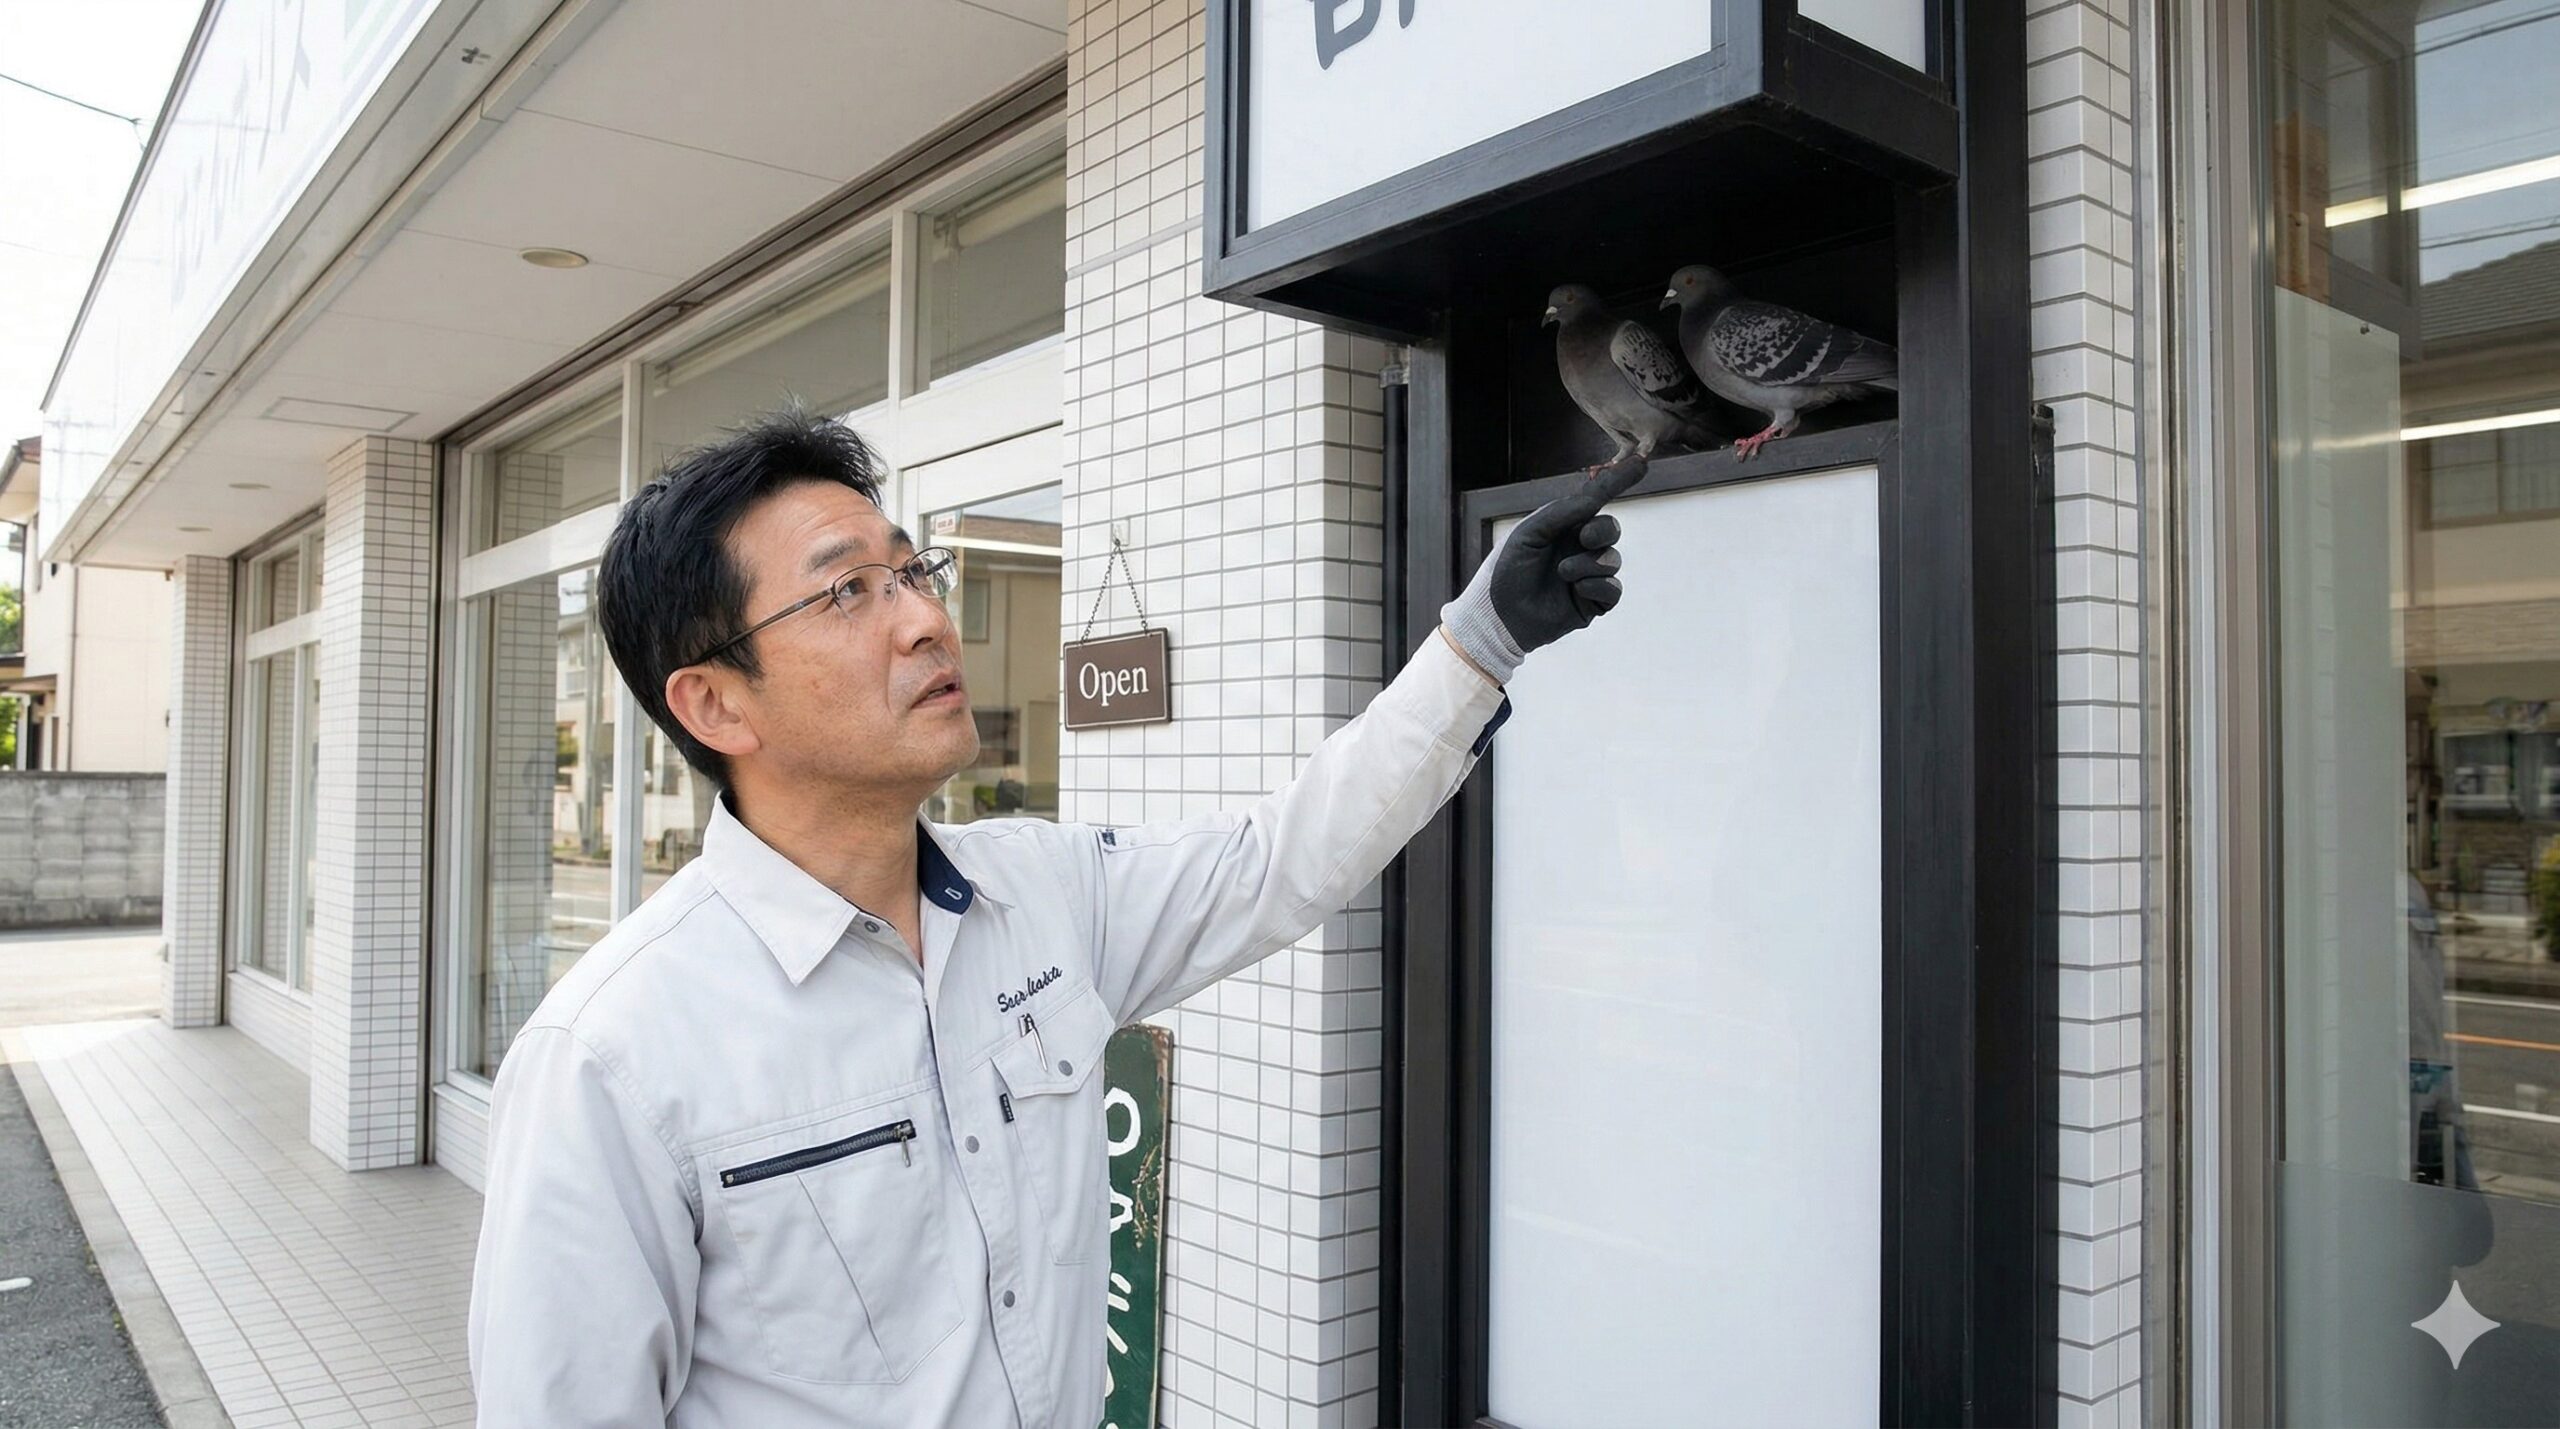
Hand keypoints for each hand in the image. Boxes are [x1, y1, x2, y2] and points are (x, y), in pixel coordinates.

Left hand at [1437, 453, 1644, 684]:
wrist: (1498, 615)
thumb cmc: (1506, 571)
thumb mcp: (1530, 533)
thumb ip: (1562, 513)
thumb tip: (1593, 498)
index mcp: (1563, 528)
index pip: (1595, 501)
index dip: (1618, 483)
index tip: (1642, 465)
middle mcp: (1578, 548)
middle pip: (1611, 529)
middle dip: (1603, 530)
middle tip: (1584, 537)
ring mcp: (1586, 575)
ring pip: (1613, 560)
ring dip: (1590, 564)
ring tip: (1564, 573)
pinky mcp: (1591, 603)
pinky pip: (1613, 590)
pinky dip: (1598, 586)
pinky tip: (1578, 589)